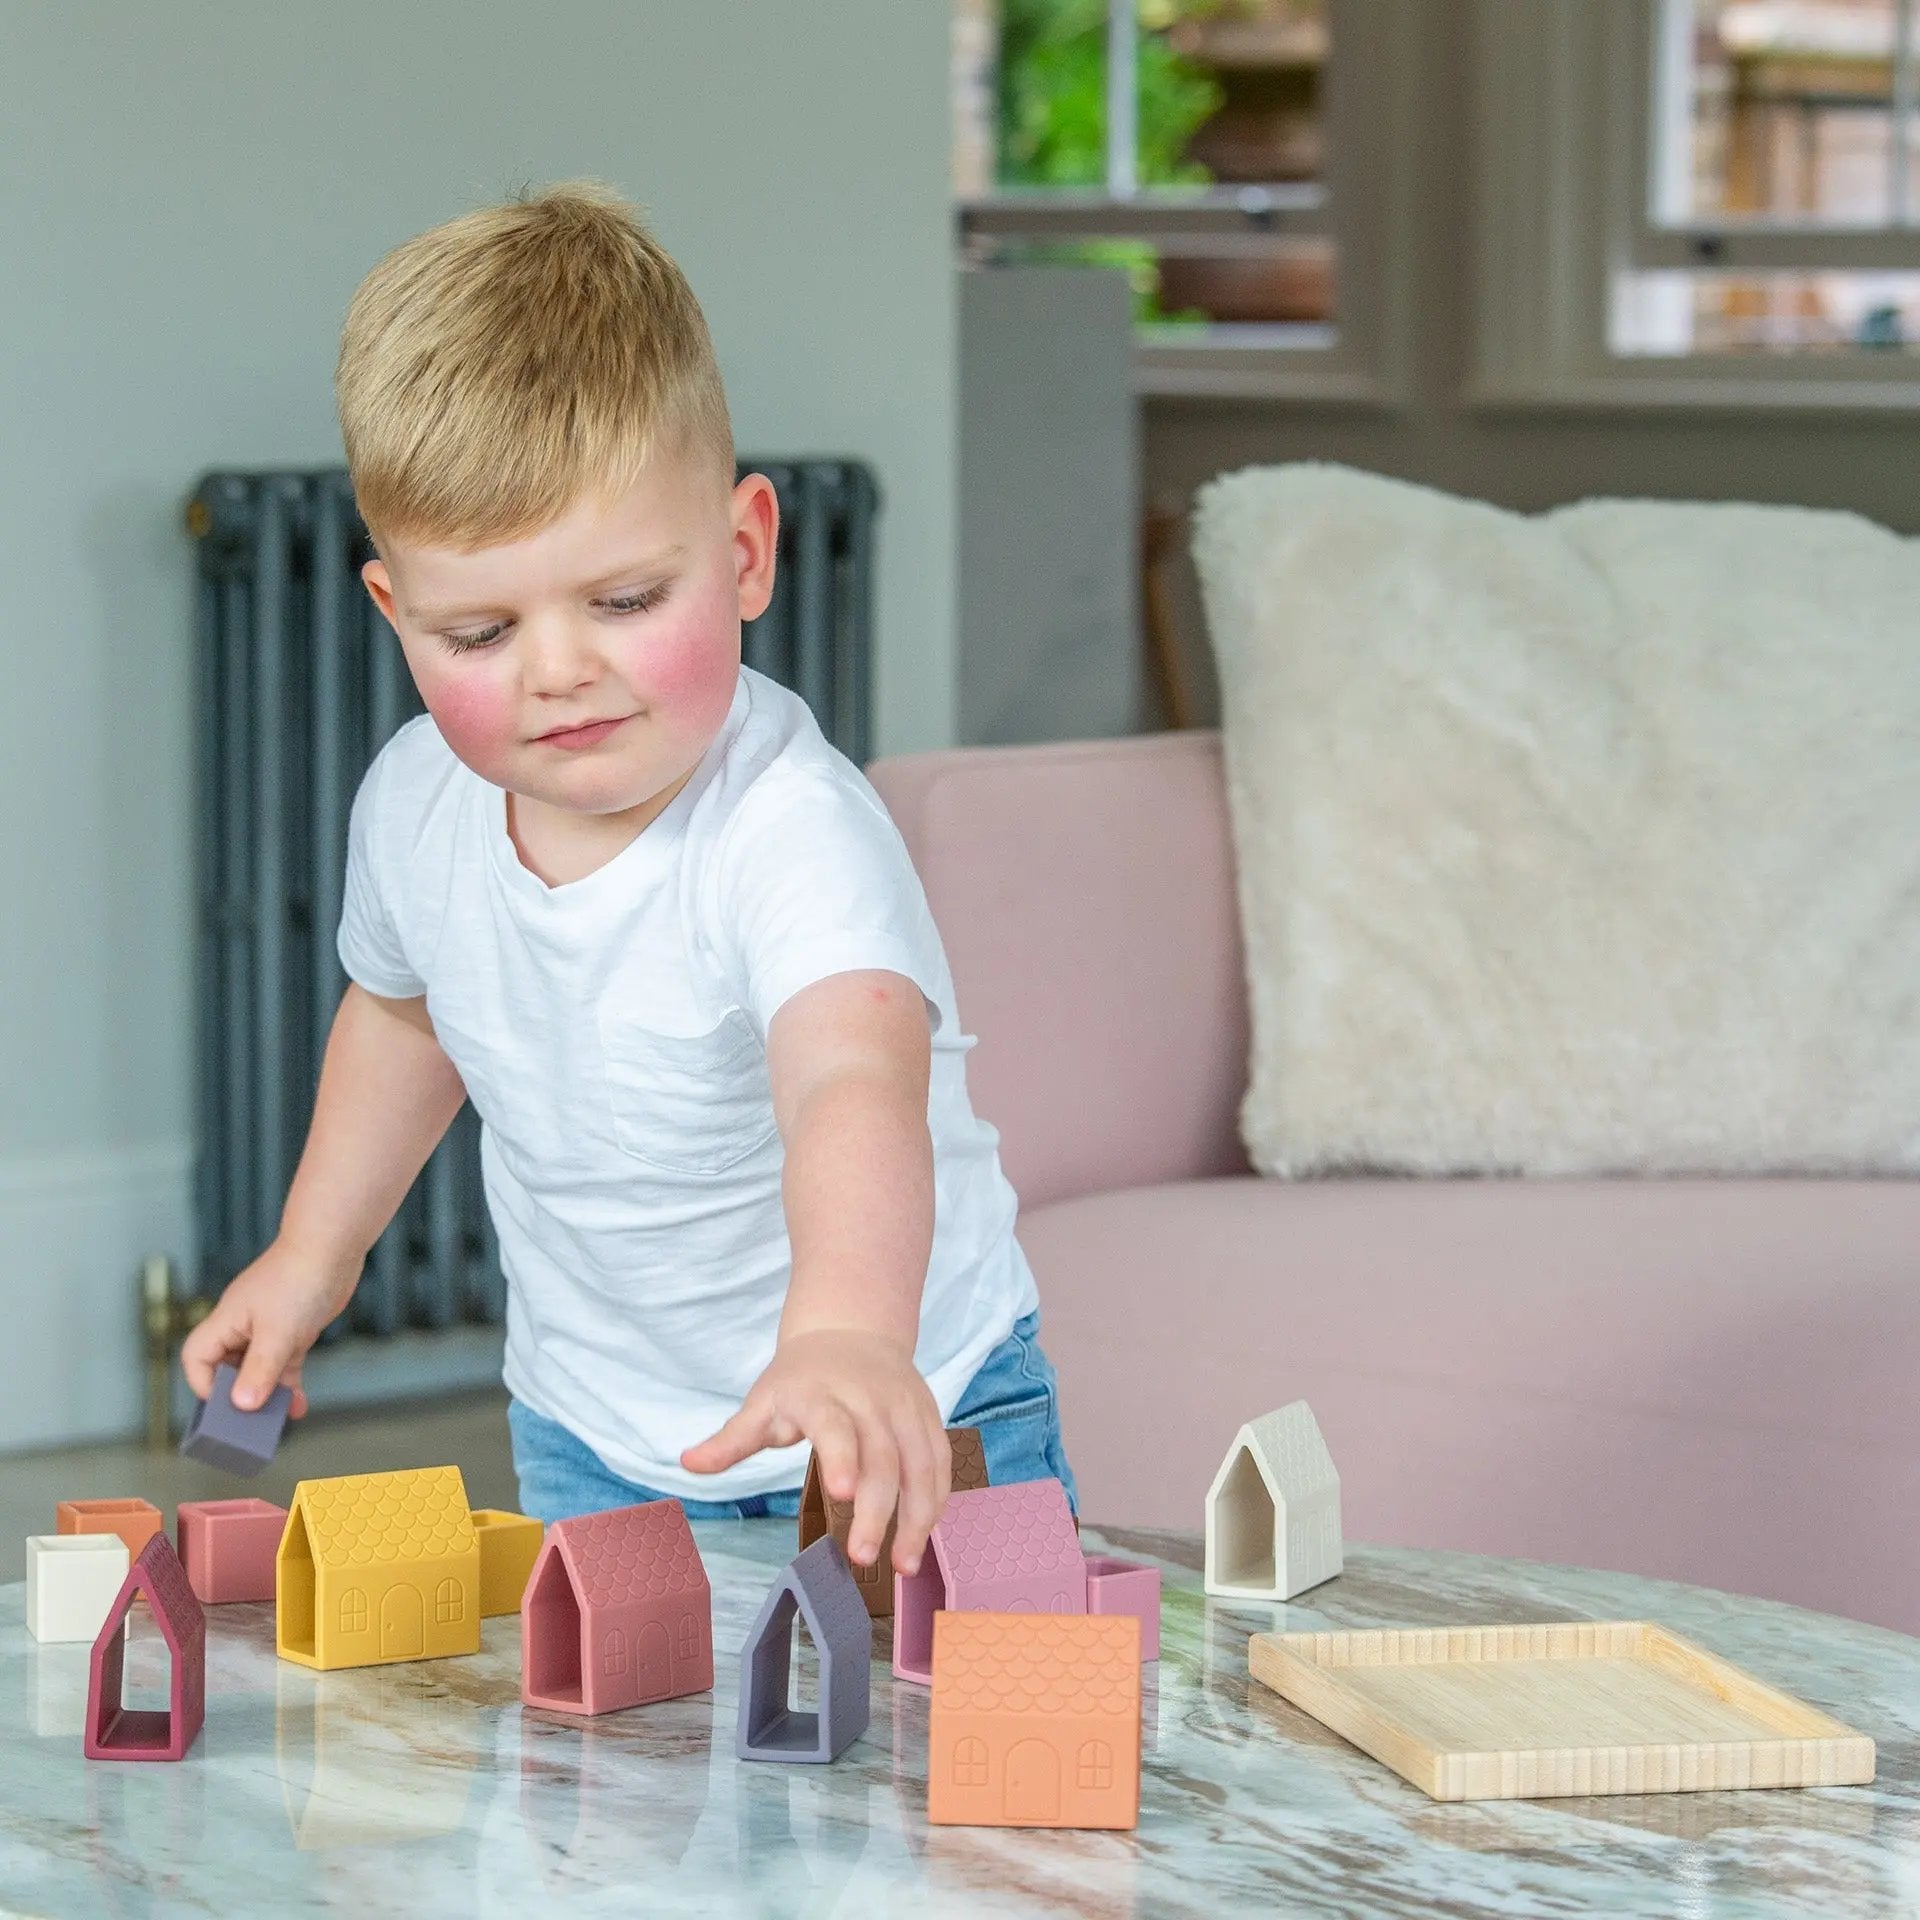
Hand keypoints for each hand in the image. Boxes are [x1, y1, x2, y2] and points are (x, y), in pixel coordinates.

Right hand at [179, 1236, 361, 1418]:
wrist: (333, 1247)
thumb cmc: (299, 1280)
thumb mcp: (278, 1332)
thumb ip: (260, 1369)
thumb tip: (242, 1404)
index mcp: (227, 1321)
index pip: (197, 1358)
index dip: (205, 1385)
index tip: (225, 1406)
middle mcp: (243, 1326)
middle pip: (227, 1369)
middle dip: (237, 1397)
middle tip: (249, 1426)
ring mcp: (269, 1328)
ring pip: (259, 1371)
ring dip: (267, 1395)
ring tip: (276, 1422)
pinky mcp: (294, 1330)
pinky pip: (284, 1364)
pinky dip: (289, 1385)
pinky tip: (298, 1405)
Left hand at [681, 1328, 950, 1575]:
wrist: (851, 1330)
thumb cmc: (801, 1378)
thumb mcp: (763, 1401)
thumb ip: (731, 1439)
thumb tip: (687, 1464)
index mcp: (823, 1396)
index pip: (836, 1426)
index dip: (841, 1457)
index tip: (840, 1496)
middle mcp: (870, 1401)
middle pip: (883, 1456)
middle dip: (878, 1509)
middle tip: (863, 1557)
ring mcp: (904, 1408)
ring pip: (922, 1463)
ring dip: (917, 1516)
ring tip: (903, 1565)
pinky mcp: (928, 1417)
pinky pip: (940, 1462)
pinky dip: (936, 1501)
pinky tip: (923, 1536)